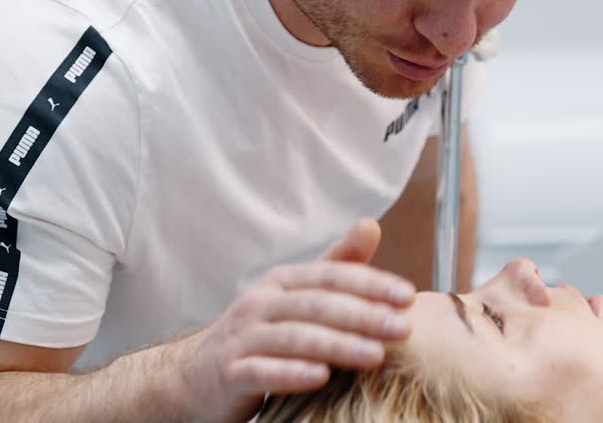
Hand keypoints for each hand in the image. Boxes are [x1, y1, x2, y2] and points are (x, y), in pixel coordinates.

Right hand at [179, 219, 415, 421]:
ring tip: (375, 355)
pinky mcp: (228, 373)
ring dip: (337, 345)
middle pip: (317, 305)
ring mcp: (241, 337)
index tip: (408, 296)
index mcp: (281, 282)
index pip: (331, 276)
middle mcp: (260, 303)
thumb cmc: (258, 334)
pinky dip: (291, 373)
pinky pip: (261, 371)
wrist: (194, 376)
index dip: (370, 284)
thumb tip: (372, 225)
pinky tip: (322, 378)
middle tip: (404, 327)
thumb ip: (335, 266)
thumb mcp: (294, 297)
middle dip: (363, 315)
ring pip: (294, 337)